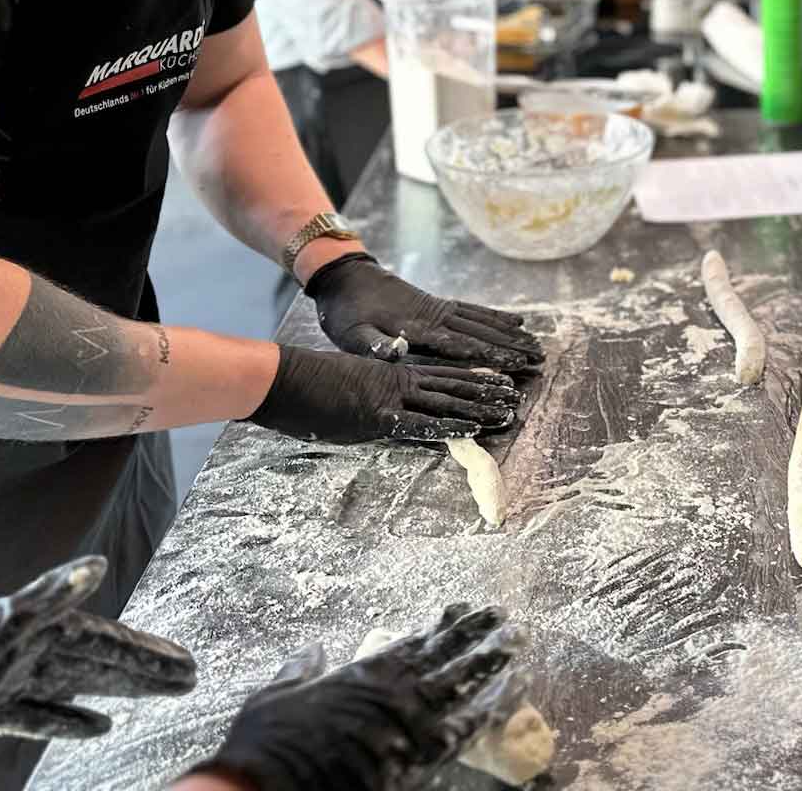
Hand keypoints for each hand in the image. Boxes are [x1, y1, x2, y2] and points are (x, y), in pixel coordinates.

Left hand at [0, 556, 195, 740]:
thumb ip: (43, 598)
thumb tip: (97, 567)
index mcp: (36, 629)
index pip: (104, 641)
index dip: (145, 652)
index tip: (184, 661)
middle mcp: (29, 650)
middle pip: (98, 660)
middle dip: (143, 667)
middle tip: (190, 675)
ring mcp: (9, 678)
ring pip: (77, 684)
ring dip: (117, 690)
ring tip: (159, 694)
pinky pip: (40, 715)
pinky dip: (70, 720)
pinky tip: (100, 729)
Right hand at [191, 608, 522, 790]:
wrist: (274, 782)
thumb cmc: (271, 740)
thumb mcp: (279, 693)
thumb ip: (301, 669)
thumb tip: (314, 651)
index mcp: (364, 673)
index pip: (415, 642)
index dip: (443, 626)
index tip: (464, 608)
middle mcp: (393, 691)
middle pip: (447, 657)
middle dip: (478, 635)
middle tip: (505, 617)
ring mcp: (408, 724)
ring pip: (462, 686)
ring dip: (490, 664)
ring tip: (516, 644)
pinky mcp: (416, 758)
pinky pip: (461, 733)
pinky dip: (485, 715)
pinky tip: (505, 701)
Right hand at [247, 346, 521, 444]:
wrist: (284, 378)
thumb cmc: (308, 386)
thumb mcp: (348, 388)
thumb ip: (374, 397)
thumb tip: (390, 412)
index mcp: (391, 372)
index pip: (441, 374)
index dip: (472, 377)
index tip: (498, 379)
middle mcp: (398, 381)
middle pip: (452, 384)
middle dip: (486, 390)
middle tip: (517, 395)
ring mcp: (390, 397)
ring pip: (445, 401)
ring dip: (479, 407)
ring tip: (508, 410)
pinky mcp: (380, 416)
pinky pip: (421, 423)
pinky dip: (448, 426)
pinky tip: (472, 429)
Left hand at [305, 252, 543, 370]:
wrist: (346, 277)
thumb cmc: (345, 313)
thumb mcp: (351, 335)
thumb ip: (373, 345)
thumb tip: (395, 352)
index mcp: (415, 329)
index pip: (457, 344)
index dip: (487, 355)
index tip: (512, 363)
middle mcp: (435, 318)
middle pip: (480, 333)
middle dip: (511, 348)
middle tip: (538, 360)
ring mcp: (440, 309)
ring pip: (482, 323)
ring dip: (511, 335)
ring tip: (537, 346)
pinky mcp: (440, 304)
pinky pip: (474, 310)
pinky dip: (497, 316)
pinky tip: (517, 322)